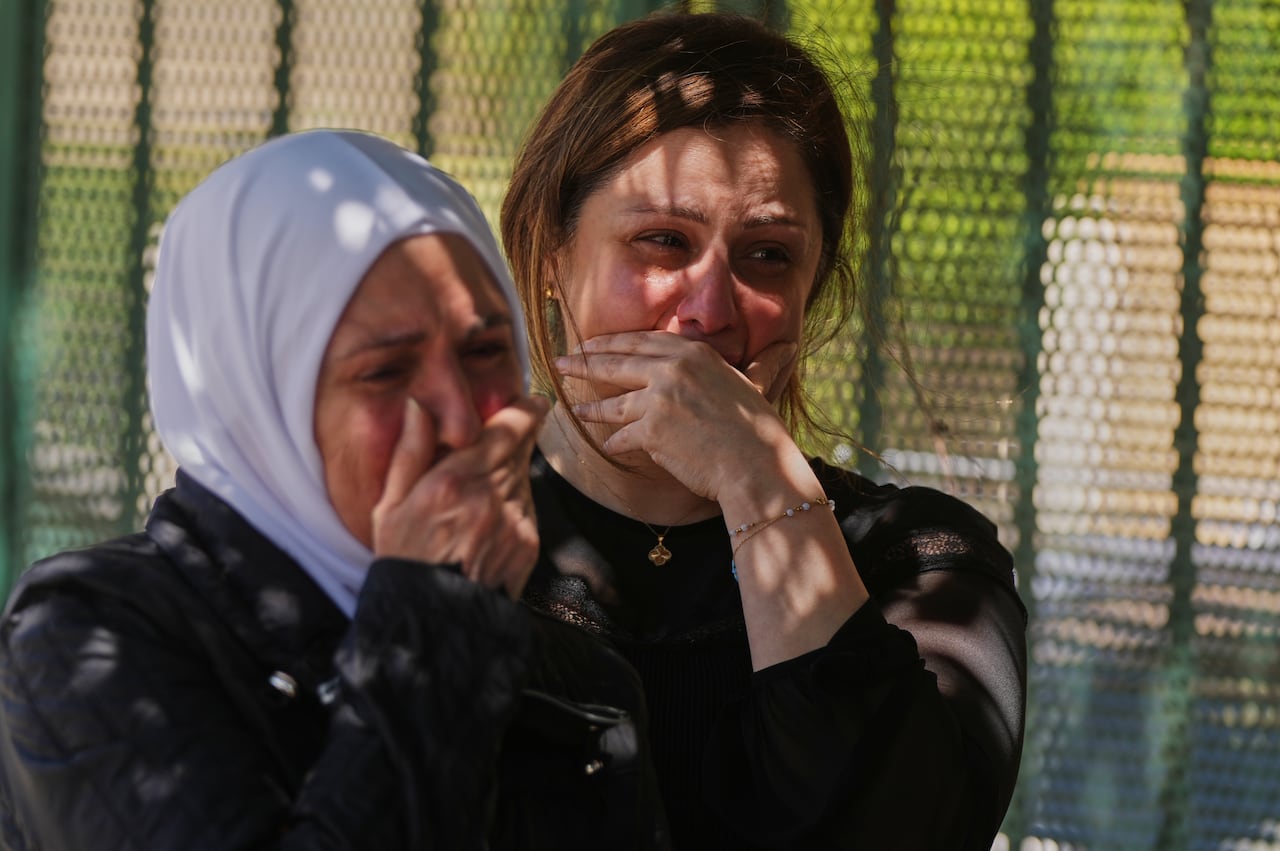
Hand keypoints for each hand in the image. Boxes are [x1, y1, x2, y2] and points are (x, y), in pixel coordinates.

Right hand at [371, 394, 550, 597]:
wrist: (432, 621)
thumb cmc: (402, 561)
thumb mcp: (390, 506)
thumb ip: (410, 452)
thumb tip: (420, 405)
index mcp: (452, 481)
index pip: (505, 429)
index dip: (524, 410)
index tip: (532, 401)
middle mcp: (490, 497)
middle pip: (523, 448)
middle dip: (520, 436)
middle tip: (515, 428)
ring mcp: (514, 521)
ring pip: (525, 477)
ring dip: (512, 473)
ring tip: (481, 493)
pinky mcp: (529, 544)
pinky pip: (528, 507)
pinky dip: (514, 504)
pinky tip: (488, 521)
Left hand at [557, 331, 798, 501]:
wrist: (757, 465)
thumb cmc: (757, 429)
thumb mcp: (747, 383)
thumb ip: (739, 366)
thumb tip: (771, 350)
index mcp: (693, 352)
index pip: (640, 342)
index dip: (611, 343)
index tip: (591, 345)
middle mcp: (673, 369)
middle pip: (616, 363)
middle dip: (584, 362)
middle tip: (562, 363)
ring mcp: (659, 399)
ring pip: (613, 403)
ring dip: (591, 408)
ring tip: (574, 410)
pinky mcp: (651, 431)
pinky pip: (622, 436)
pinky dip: (614, 443)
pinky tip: (607, 446)